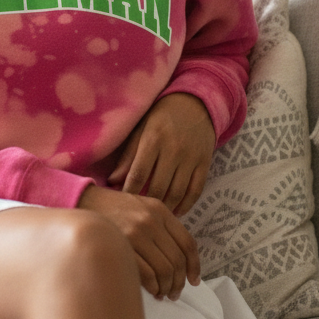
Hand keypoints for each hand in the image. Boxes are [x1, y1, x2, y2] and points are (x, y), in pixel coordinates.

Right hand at [78, 184, 199, 298]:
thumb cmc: (112, 208)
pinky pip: (146, 274)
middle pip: (177, 260)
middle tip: (175, 293)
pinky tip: (151, 291)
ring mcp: (136, 233)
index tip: (194, 280)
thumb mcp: (141, 205)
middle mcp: (150, 220)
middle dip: (179, 282)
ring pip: (164, 270)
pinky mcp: (122, 245)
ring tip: (162, 294)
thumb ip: (161, 224)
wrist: (82, 201)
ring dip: (166, 287)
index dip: (194, 266)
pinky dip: (152, 287)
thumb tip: (178, 257)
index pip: (187, 242)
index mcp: (159, 210)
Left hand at [108, 92, 214, 215]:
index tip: (122, 203)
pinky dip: (186, 205)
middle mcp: (173, 150)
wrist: (196, 103)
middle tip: (138, 214)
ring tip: (155, 215)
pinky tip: (176, 211)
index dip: (129, 192)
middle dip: (146, 203)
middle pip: (158, 187)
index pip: (139, 173)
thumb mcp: (141, 128)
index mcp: (153, 139)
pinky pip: (196, 190)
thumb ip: (128, 154)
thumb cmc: (162, 116)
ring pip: (177, 192)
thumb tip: (113, 180)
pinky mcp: (205, 163)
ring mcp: (191, 158)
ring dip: (166, 208)